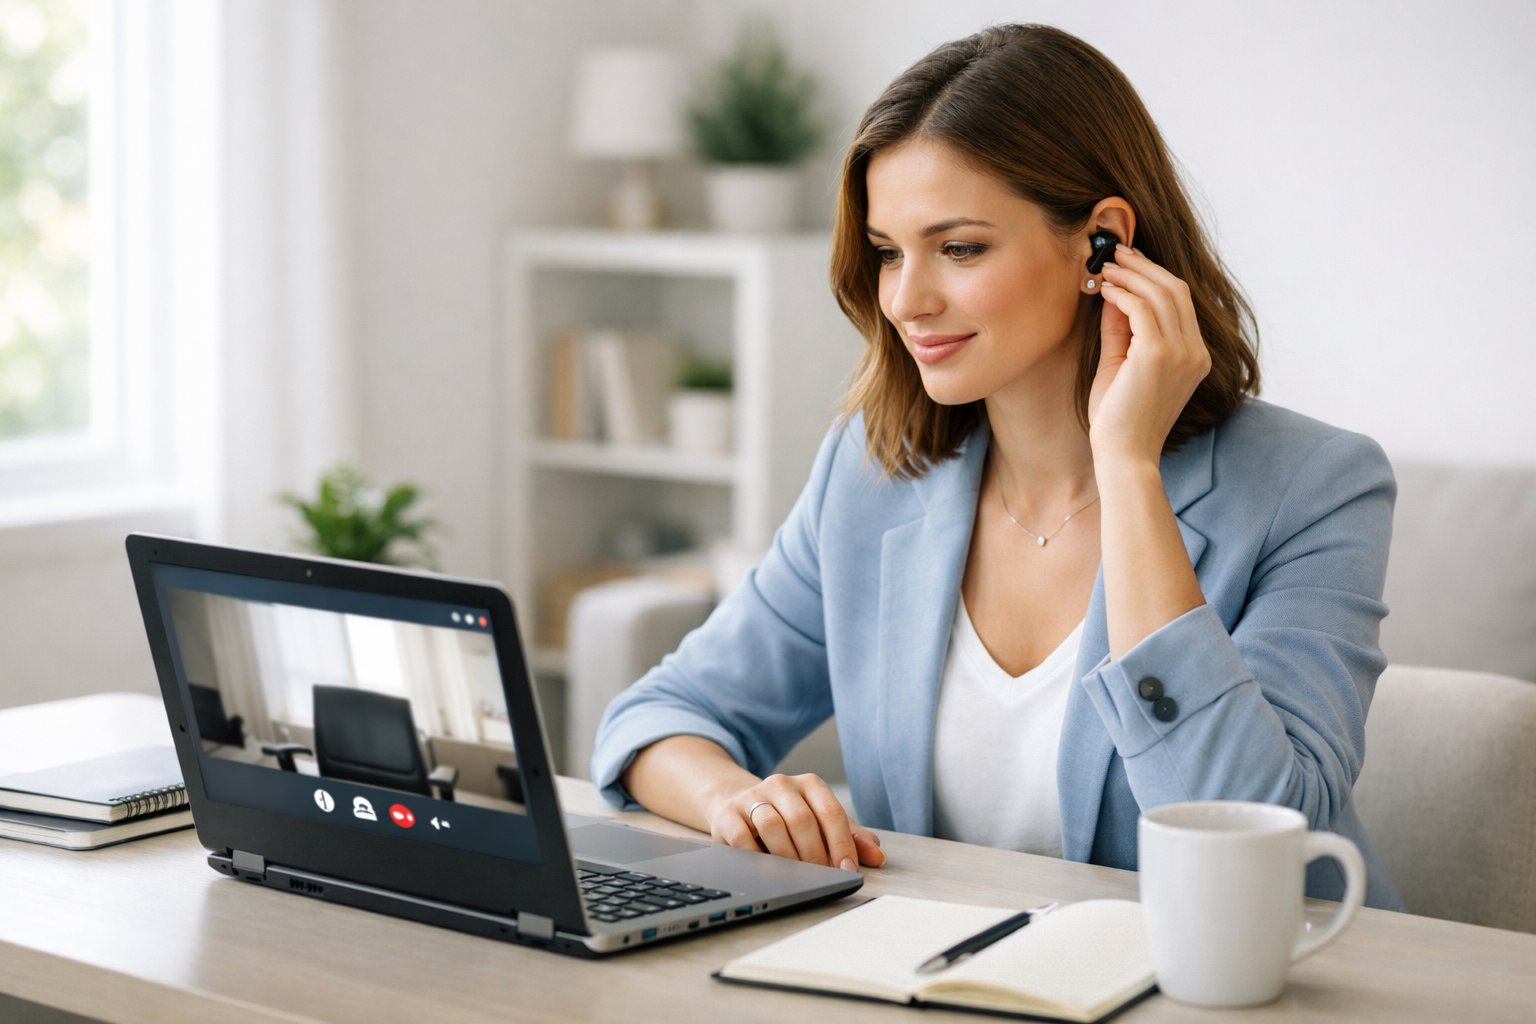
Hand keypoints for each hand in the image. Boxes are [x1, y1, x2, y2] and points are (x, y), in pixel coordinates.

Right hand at [709, 773, 885, 870]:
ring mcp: (753, 796)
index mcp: (810, 784)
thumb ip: (851, 838)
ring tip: (795, 876)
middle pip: (802, 819)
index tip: (847, 870)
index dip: (841, 843)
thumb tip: (878, 856)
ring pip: (772, 825)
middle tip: (821, 877)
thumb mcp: (822, 824)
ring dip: (787, 856)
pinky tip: (765, 870)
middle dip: (814, 854)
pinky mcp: (729, 813)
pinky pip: (742, 837)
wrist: (739, 805)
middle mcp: (782, 784)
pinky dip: (756, 857)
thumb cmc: (789, 820)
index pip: (831, 812)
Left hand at [1088, 245, 1211, 466]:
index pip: (1180, 303)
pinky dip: (1123, 293)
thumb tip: (1114, 296)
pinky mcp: (1159, 355)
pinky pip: (1142, 308)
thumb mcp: (1121, 366)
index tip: (1129, 262)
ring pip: (1161, 294)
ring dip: (1131, 274)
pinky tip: (1105, 288)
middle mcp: (1195, 353)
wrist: (1123, 456)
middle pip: (1175, 290)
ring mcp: (1181, 353)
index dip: (1154, 277)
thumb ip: (1121, 332)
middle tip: (1116, 252)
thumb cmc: (1119, 420)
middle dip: (1144, 266)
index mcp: (1194, 357)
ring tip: (1106, 265)